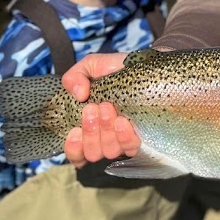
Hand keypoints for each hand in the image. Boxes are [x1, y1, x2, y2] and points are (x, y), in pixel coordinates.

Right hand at [60, 52, 140, 167]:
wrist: (145, 64)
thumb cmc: (114, 70)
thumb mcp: (90, 67)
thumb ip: (74, 77)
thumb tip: (79, 94)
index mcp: (89, 128)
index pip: (77, 154)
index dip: (74, 148)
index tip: (75, 131)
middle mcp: (105, 139)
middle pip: (93, 153)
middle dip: (90, 132)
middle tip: (93, 108)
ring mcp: (124, 141)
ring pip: (110, 152)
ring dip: (106, 131)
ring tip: (108, 108)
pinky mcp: (143, 138)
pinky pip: (131, 148)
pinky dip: (124, 137)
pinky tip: (122, 121)